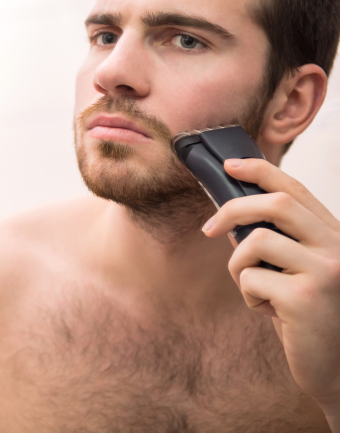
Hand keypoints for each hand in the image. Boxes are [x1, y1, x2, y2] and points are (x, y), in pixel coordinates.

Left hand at [202, 158, 339, 422]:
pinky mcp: (306, 297)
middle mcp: (338, 247)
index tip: (230, 166)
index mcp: (336, 236)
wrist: (337, 369)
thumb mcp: (296, 272)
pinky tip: (270, 312)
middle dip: (233, 209)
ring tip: (256, 290)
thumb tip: (229, 217)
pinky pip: (250, 279)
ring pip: (255, 241)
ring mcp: (327, 271)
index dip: (260, 171)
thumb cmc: (310, 318)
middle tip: (209, 229)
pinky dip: (248, 296)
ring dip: (239, 266)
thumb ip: (277, 243)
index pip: (296, 189)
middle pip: (276, 203)